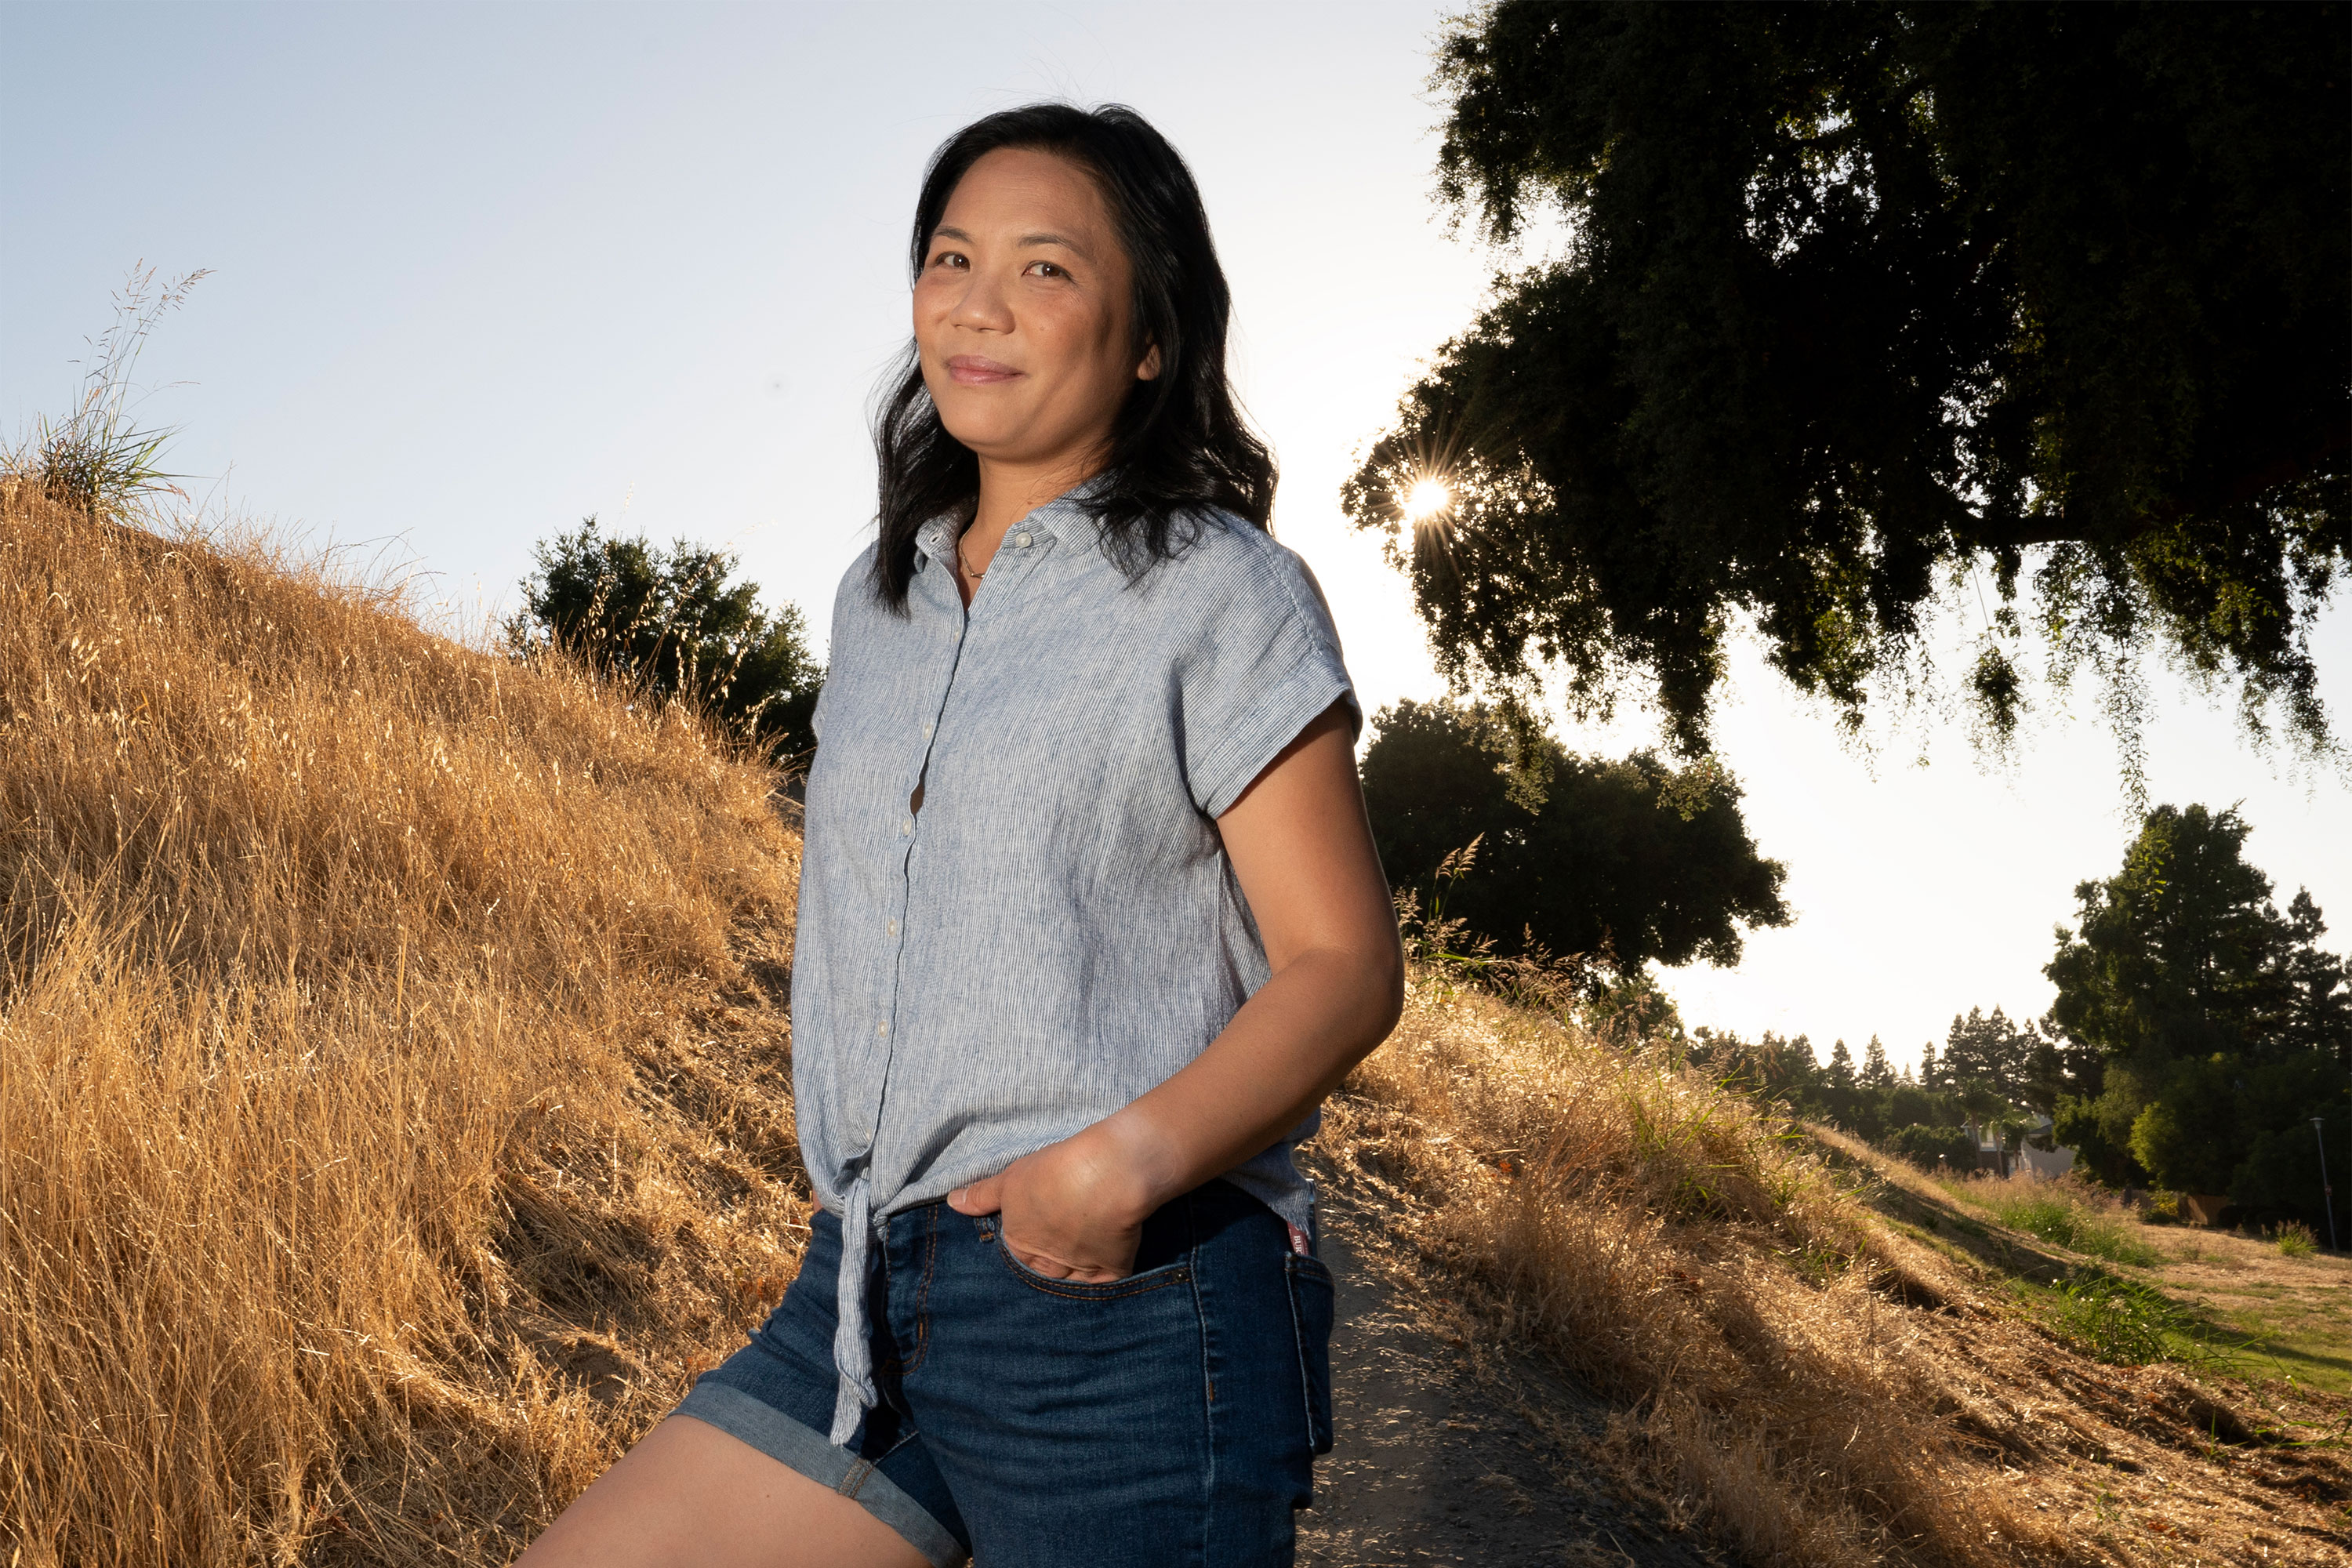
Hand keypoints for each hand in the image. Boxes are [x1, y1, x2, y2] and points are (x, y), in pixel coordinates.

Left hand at [945, 1126, 1159, 1281]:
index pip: (1015, 1256)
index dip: (1025, 1246)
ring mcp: (1079, 1272)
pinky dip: (1100, 1291)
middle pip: (1041, 1276)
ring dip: (1069, 1283)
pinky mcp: (1111, 1273)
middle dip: (1044, 1270)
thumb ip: (983, 1195)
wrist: (1106, 1174)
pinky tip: (1100, 1285)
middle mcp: (1045, 1264)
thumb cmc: (1055, 1171)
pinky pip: (1102, 1291)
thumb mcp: (1012, 1178)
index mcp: (1020, 1242)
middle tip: (1056, 1254)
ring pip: (1069, 1288)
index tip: (1036, 1236)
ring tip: (1077, 1268)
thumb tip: (952, 1203)